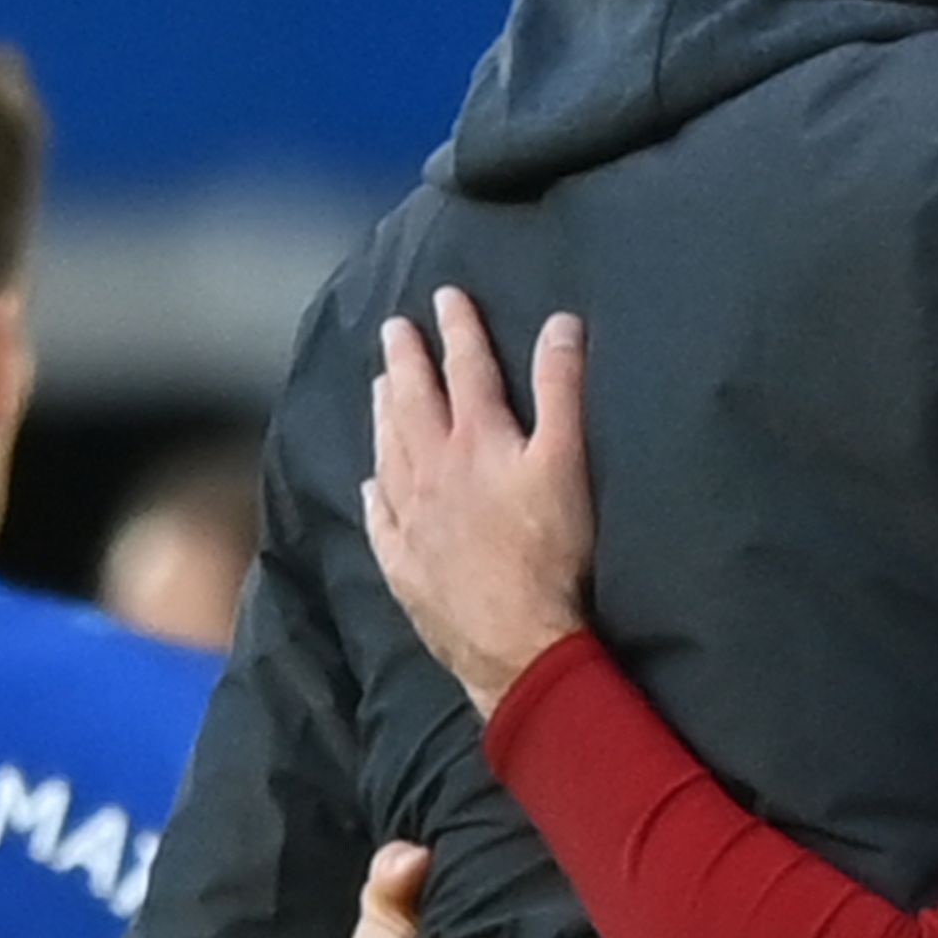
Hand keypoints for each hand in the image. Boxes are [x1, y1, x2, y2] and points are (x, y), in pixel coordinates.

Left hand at [361, 288, 593, 713]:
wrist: (517, 642)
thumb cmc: (551, 553)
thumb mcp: (569, 463)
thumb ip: (562, 390)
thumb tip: (559, 324)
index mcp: (476, 439)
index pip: (466, 368)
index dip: (459, 328)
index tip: (446, 296)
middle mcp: (431, 471)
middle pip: (413, 402)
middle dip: (405, 360)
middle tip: (393, 330)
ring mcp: (409, 519)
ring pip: (387, 451)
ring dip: (383, 413)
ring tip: (379, 386)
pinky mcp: (402, 564)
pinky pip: (378, 516)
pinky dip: (373, 491)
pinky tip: (368, 484)